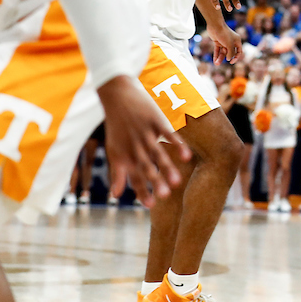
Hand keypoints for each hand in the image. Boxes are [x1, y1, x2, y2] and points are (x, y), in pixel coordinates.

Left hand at [98, 75, 190, 207]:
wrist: (116, 95)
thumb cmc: (116, 126)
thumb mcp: (113, 150)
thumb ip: (117, 173)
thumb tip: (116, 196)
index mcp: (125, 155)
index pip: (134, 176)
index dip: (141, 190)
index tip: (151, 205)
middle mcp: (134, 146)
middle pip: (146, 166)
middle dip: (155, 181)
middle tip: (166, 196)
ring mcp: (145, 133)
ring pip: (157, 153)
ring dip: (167, 167)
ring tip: (177, 182)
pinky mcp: (155, 120)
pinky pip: (167, 134)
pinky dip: (177, 145)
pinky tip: (187, 156)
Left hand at [205, 23, 242, 64]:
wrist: (215, 25)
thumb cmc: (224, 34)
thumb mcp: (229, 45)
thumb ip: (230, 53)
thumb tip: (229, 59)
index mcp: (237, 41)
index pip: (239, 51)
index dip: (236, 57)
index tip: (231, 62)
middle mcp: (231, 42)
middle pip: (230, 53)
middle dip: (225, 58)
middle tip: (219, 63)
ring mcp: (224, 42)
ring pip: (223, 52)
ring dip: (220, 58)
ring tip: (216, 64)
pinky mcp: (218, 42)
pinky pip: (218, 50)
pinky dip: (216, 55)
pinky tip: (214, 61)